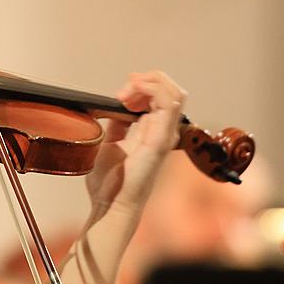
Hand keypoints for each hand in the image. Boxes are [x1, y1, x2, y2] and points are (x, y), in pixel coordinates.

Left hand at [86, 71, 185, 213]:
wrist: (109, 203)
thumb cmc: (110, 181)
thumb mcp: (110, 141)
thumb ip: (118, 123)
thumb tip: (116, 105)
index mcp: (153, 131)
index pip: (161, 96)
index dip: (141, 86)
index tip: (119, 94)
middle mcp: (164, 132)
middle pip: (171, 90)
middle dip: (146, 80)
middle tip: (123, 90)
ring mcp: (165, 136)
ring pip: (175, 93)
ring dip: (149, 82)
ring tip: (128, 91)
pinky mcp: (160, 141)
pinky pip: (168, 105)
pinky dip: (152, 90)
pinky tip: (133, 94)